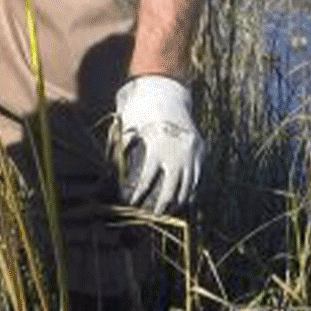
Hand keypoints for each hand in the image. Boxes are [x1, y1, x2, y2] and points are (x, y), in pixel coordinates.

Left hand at [113, 75, 203, 214]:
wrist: (167, 94)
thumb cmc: (142, 112)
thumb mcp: (128, 128)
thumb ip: (121, 151)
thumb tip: (110, 174)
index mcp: (156, 148)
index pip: (147, 179)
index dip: (139, 194)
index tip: (132, 203)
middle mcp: (175, 152)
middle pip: (170, 188)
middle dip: (161, 205)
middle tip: (154, 216)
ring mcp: (190, 152)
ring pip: (187, 184)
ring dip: (178, 200)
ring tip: (170, 210)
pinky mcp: (199, 149)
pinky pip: (197, 175)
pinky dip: (191, 188)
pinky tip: (184, 198)